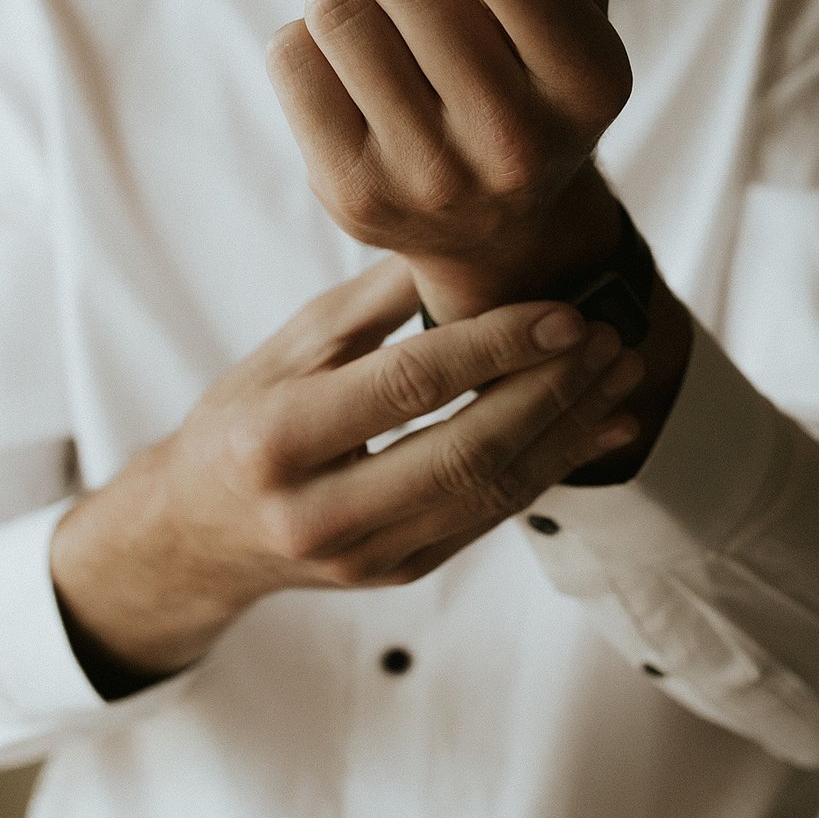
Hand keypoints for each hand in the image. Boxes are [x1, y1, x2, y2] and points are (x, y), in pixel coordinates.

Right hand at [51, 259, 641, 682]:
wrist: (200, 530)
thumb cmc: (241, 417)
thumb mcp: (288, 345)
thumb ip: (375, 302)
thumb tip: (467, 242)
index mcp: (279, 438)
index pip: (410, 383)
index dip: (497, 345)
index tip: (565, 312)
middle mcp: (319, 511)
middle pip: (464, 450)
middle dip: (551, 392)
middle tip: (609, 340)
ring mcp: (363, 556)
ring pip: (489, 495)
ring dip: (566, 432)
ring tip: (619, 377)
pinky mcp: (398, 575)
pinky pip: (488, 522)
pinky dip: (550, 472)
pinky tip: (594, 429)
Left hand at [267, 0, 631, 319]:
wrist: (496, 226)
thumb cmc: (525, 75)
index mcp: (589, 80)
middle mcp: (518, 142)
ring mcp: (433, 179)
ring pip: (334, 5)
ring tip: (380, 23)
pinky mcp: (355, 196)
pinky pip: (290, 56)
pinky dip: (308, 40)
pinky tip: (349, 71)